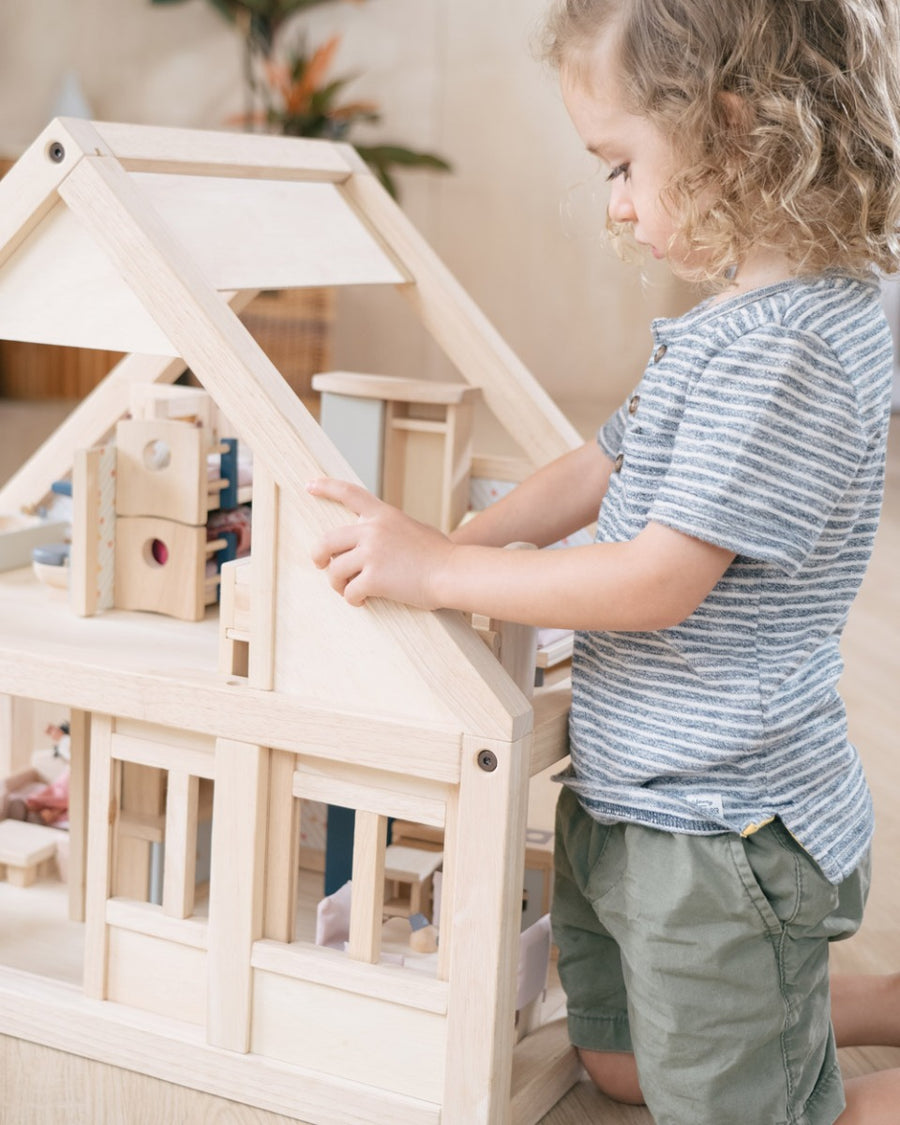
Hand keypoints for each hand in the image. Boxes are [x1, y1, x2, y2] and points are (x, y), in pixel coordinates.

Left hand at [307, 478, 454, 609]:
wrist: (453, 572)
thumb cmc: (441, 555)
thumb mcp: (414, 529)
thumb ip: (391, 530)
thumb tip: (376, 540)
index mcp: (383, 515)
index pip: (350, 494)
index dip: (326, 487)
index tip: (310, 486)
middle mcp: (373, 531)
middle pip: (327, 540)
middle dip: (319, 555)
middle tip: (321, 564)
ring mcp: (371, 554)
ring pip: (335, 570)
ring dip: (338, 583)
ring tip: (349, 590)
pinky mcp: (373, 578)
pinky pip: (349, 591)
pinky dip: (353, 599)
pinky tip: (362, 601)